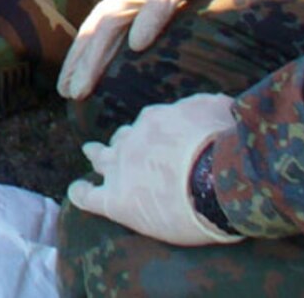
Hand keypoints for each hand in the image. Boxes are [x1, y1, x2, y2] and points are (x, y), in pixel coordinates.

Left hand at [58, 0, 264, 100]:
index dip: (79, 58)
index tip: (65, 88)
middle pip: (97, 28)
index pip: (94, 30)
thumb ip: (150, 24)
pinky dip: (147, 23)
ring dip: (98, 53)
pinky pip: (159, 2)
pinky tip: (137, 46)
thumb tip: (138, 58)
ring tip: (84, 83)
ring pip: (115, 20)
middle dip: (79, 63)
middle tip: (67, 94)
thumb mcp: (168, 4)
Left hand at [66, 93, 243, 245]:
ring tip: (90, 156)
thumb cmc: (226, 146)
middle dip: (121, 143)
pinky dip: (81, 193)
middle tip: (122, 148)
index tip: (166, 142)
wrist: (217, 178)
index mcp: (155, 120)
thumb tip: (216, 103)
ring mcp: (121, 169)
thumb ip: (210, 105)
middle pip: (122, 140)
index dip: (156, 135)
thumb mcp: (221, 110)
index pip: (149, 125)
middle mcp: (133, 140)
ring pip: (102, 160)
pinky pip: (89, 196)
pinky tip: (77, 192)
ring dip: (96, 158)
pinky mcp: (117, 200)